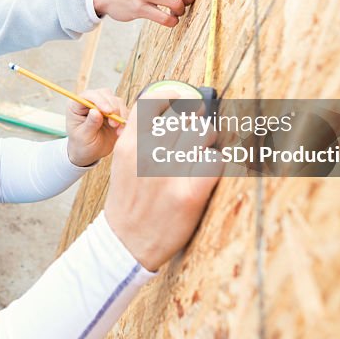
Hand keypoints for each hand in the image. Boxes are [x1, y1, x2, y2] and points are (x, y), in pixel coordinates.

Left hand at [65, 89, 127, 166]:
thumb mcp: (83, 137)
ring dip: (120, 113)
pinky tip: (120, 131)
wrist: (89, 154)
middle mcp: (90, 102)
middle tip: (114, 124)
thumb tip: (95, 112)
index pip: (88, 95)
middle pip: (105, 94)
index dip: (99, 100)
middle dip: (112, 107)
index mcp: (77, 105)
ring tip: (117, 129)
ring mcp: (103, 106)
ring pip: (116, 101)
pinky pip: (123, 110)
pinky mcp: (114, 113)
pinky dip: (124, 120)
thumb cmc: (81, 145)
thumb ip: (90, 124)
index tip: (108, 111)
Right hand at [103, 85, 221, 270]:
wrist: (126, 243)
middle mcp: (147, 154)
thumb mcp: (123, 162)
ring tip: (202, 154)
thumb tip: (172, 112)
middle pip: (185, 116)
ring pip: (204, 132)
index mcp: (129, 144)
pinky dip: (216, 163)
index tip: (183, 97)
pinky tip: (207, 173)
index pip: (153, 101)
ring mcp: (168, 174)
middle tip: (196, 136)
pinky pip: (215, 160)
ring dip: (208, 140)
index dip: (173, 94)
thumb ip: (141, 136)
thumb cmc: (130, 201)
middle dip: (195, 122)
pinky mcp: (189, 194)